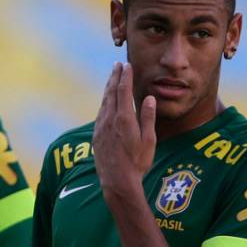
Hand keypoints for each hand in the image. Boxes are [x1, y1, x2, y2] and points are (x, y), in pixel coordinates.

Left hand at [92, 62, 156, 199]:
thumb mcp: (149, 140)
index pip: (124, 91)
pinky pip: (100, 113)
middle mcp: (110, 120)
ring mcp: (101, 127)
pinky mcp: (96, 135)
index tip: (127, 65)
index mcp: (124, 119)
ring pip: (104, 102)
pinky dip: (104, 102)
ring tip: (112, 78)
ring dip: (108, 88)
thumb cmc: (137, 163)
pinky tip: (106, 101)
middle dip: (114, 77)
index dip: (125, 76)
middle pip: (111, 92)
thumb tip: (149, 98)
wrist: (117, 181)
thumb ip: (148, 118)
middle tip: (117, 64)